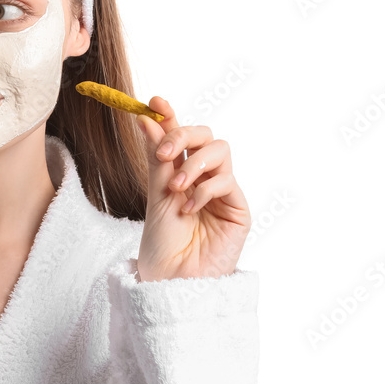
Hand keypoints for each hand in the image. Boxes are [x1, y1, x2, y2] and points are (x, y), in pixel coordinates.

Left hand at [134, 97, 250, 281]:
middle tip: (164, 153)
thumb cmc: (162, 244)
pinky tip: (190, 209)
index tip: (153, 102)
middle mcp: (203, 179)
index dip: (169, 115)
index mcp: (179, 173)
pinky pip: (226, 181)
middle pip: (205, 135)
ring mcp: (222, 192)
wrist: (172, 281)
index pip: (179, 137)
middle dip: (183, 134)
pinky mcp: (238, 209)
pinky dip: (204, 190)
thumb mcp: (155, 195)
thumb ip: (158, 158)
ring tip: (176, 188)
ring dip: (194, 163)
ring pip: (220, 150)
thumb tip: (147, 117)